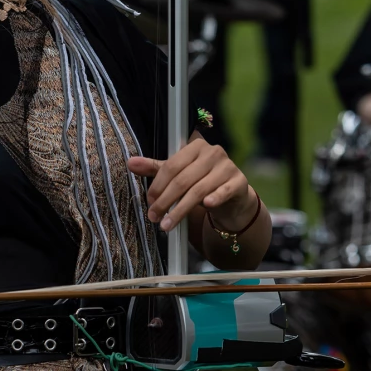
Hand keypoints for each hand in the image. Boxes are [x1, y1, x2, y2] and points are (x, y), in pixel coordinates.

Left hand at [128, 133, 255, 232]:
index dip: (158, 186)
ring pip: (199, 189)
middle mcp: (213, 152)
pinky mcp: (239, 182)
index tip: (149, 202)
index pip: (171, 166)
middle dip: (165, 201)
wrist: (231, 195)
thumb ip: (156, 168)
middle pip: (183, 179)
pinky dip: (214, 198)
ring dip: (181, 209)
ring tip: (167, 225)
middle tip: (154, 217)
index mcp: (195, 146)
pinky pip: (224, 191)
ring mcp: (228, 166)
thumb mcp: (179, 174)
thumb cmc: (201, 181)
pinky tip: (205, 206)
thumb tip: (130, 163)